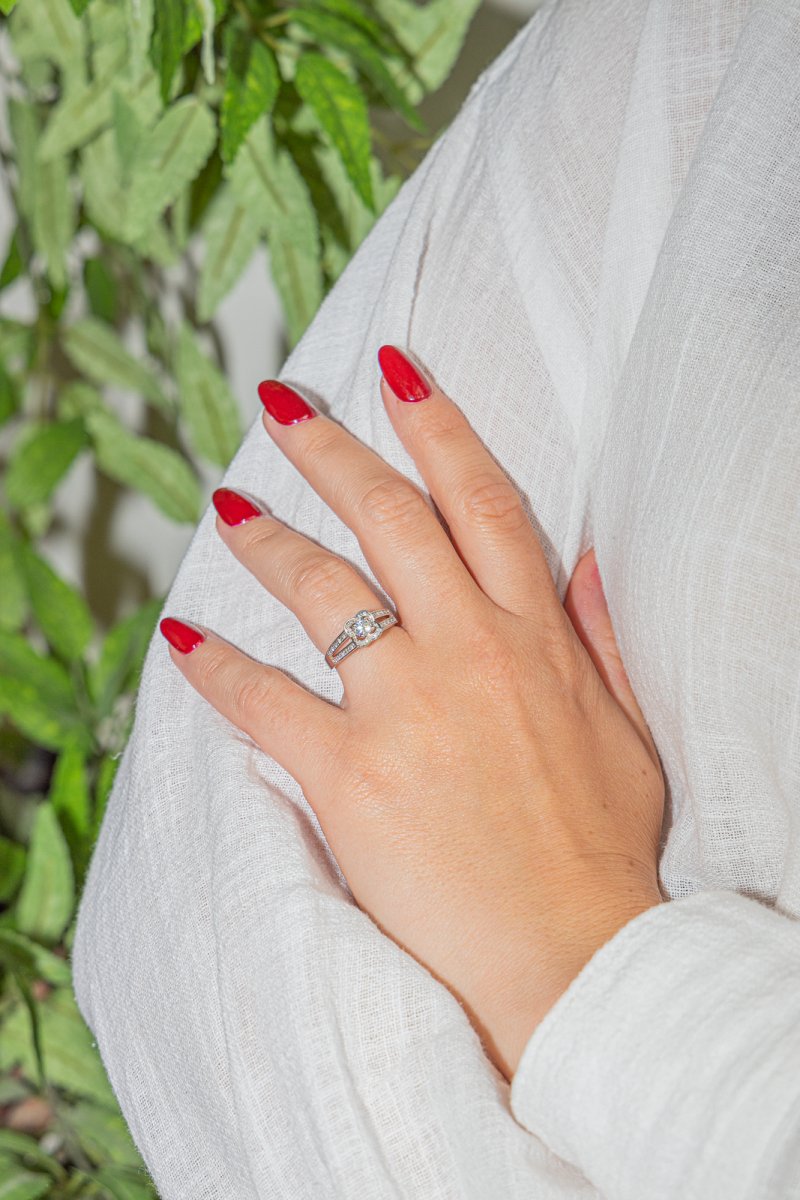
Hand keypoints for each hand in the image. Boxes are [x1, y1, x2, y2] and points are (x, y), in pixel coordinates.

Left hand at [160, 346, 665, 1081]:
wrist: (570, 948)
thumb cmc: (599, 844)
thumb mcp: (625, 725)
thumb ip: (597, 633)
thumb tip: (583, 557)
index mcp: (534, 634)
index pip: (479, 499)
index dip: (434, 423)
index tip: (394, 372)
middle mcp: (466, 649)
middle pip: (387, 518)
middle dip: (328, 448)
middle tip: (280, 407)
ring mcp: (404, 707)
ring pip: (320, 591)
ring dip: (266, 540)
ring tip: (225, 507)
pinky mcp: (349, 773)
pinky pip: (267, 702)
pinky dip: (217, 667)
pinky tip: (182, 635)